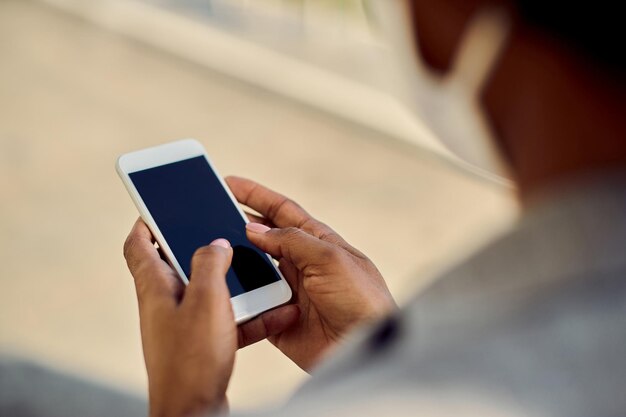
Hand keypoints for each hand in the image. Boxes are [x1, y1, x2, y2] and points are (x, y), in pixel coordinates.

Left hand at [123, 219, 298, 416]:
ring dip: (234, 284)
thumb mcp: (207, 300)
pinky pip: (225, 320)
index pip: (138, 244)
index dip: (147, 221)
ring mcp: (182, 325)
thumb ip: (211, 264)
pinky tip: (274, 313)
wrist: (195, 412)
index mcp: (156, 287)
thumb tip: (215, 243)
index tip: (163, 207)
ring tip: (258, 274)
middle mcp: (165, 304)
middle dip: (203, 248)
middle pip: (177, 264)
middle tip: (225, 234)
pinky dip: (246, 315)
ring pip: (208, 292)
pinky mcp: (200, 345)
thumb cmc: (192, 359)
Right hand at [226, 177, 396, 371]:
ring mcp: (288, 291)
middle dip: (236, 225)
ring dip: (233, 263)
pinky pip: (251, 306)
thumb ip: (293, 241)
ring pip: (252, 271)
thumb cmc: (363, 301)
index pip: (281, 211)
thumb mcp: (331, 259)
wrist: (365, 349)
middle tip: (209, 214)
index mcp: (317, 242)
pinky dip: (237, 298)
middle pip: (262, 238)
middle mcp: (301, 264)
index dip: (256, 195)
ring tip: (209, 252)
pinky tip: (221, 291)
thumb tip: (256, 229)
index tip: (229, 183)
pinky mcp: (278, 319)